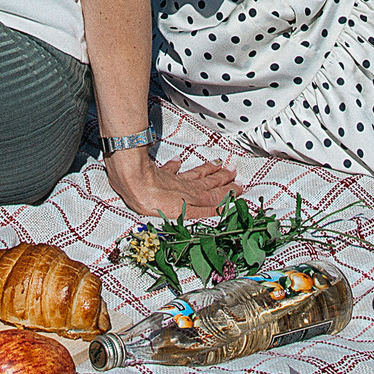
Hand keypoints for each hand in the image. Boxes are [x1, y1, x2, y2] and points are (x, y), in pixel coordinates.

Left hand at [103, 145, 238, 219]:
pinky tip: (179, 160)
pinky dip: (176, 165)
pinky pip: (171, 169)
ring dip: (207, 170)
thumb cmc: (153, 200)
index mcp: (191, 197)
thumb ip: (203, 212)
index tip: (240, 187)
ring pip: (194, 174)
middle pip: (207, 182)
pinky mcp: (158, 174)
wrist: (133, 181)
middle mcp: (185, 187)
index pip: (214, 196)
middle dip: (221, 178)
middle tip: (233, 172)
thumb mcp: (183, 213)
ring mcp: (172, 180)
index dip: (228, 192)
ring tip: (217, 164)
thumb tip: (222, 211)